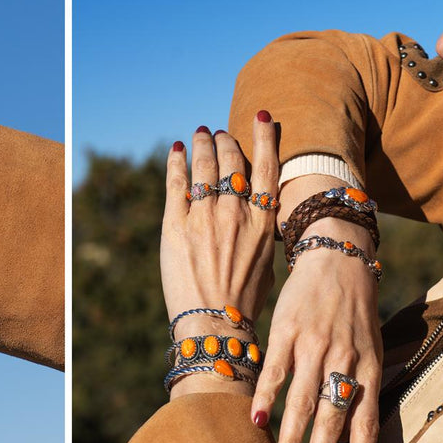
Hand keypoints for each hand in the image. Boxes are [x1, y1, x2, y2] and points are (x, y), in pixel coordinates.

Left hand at [160, 119, 278, 395]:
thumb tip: (253, 214)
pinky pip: (176, 184)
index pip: (267, 168)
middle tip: (221, 135)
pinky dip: (176, 163)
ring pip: (205, 166)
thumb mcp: (266, 263)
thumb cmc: (245, 303)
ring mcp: (204, 217)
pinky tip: (176, 152)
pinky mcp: (175, 225)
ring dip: (203, 145)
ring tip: (201, 134)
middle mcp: (235, 213)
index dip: (265, 138)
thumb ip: (259, 232)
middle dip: (227, 142)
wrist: (214, 325)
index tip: (262, 117)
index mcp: (263, 222)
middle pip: (233, 162)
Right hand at [252, 174, 382, 442]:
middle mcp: (343, 358)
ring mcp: (314, 345)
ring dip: (292, 436)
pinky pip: (275, 371)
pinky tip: (255, 421)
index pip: (366, 417)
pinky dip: (265, 397)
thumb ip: (361, 383)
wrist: (337, 254)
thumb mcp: (371, 344)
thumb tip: (353, 433)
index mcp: (367, 365)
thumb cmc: (356, 310)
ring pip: (302, 399)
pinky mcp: (288, 331)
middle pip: (332, 414)